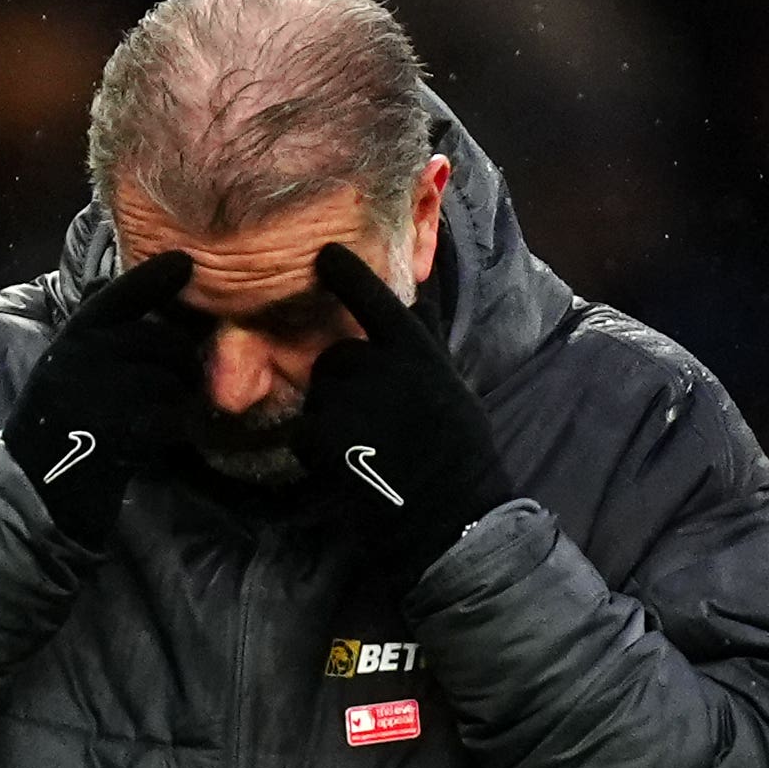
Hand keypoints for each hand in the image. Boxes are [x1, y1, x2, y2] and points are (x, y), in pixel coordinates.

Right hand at [3, 250, 200, 542]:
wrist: (31, 487)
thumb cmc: (52, 427)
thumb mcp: (60, 367)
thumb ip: (88, 328)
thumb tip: (103, 277)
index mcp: (71, 339)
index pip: (116, 297)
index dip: (152, 278)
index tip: (185, 261)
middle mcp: (83, 356)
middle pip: (158, 340)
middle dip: (180, 361)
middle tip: (187, 381)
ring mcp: (100, 391)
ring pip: (168, 379)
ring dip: (179, 398)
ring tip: (170, 414)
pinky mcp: (118, 429)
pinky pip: (169, 416)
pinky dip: (178, 427)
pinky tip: (171, 437)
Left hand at [300, 242, 513, 586]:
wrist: (449, 513)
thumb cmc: (460, 450)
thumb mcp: (449, 382)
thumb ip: (426, 338)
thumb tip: (420, 292)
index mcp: (414, 350)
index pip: (373, 297)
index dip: (346, 273)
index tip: (325, 255)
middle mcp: (376, 366)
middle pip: (337, 355)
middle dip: (345, 378)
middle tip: (372, 414)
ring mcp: (345, 401)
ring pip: (321, 392)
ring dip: (332, 411)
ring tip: (366, 442)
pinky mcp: (321, 438)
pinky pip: (308, 429)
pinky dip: (321, 446)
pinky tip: (351, 465)